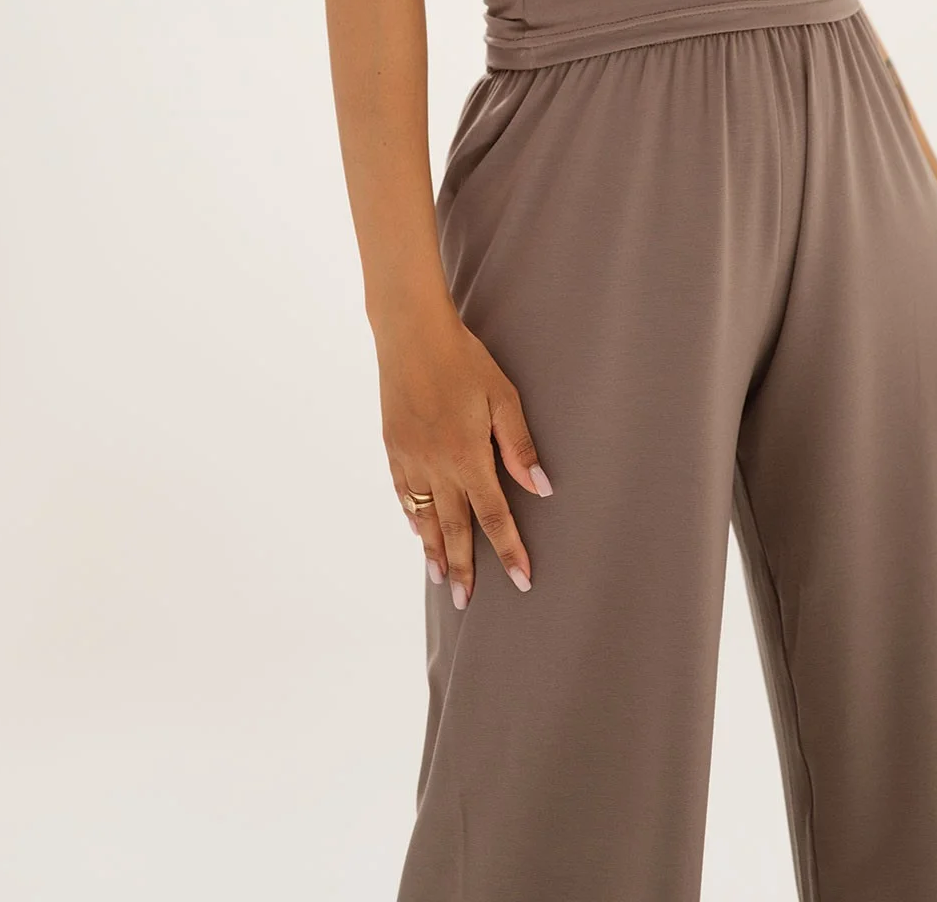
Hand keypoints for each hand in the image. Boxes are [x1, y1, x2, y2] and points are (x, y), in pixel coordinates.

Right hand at [374, 302, 552, 609]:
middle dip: (463, 567)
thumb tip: (542, 489)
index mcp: (467, 456)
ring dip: (433, 550)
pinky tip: (418, 530)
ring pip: (425, 516)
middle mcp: (436, 465)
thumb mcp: (502, 396)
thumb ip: (520, 446)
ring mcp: (410, 458)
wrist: (411, 334)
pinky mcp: (393, 446)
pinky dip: (413, 515)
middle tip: (466, 601)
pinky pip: (404, 493)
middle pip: (454, 527)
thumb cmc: (465, 360)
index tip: (522, 580)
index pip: (493, 515)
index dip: (510, 550)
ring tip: (440, 579)